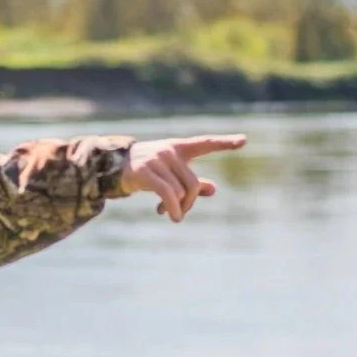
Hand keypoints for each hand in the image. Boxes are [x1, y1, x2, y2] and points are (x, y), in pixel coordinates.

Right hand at [119, 134, 246, 221]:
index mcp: (179, 147)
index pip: (205, 143)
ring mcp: (157, 160)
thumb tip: (214, 190)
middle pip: (193, 183)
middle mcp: (169, 151)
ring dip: (178, 208)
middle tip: (181, 212)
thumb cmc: (146, 170)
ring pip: (180, 191)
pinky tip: (170, 215)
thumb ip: (192, 181)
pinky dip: (173, 208)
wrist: (113, 167)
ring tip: (169, 213)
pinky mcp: (145, 172)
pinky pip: (167, 194)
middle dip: (190, 202)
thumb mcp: (170, 173)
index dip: (224, 142)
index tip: (243, 141)